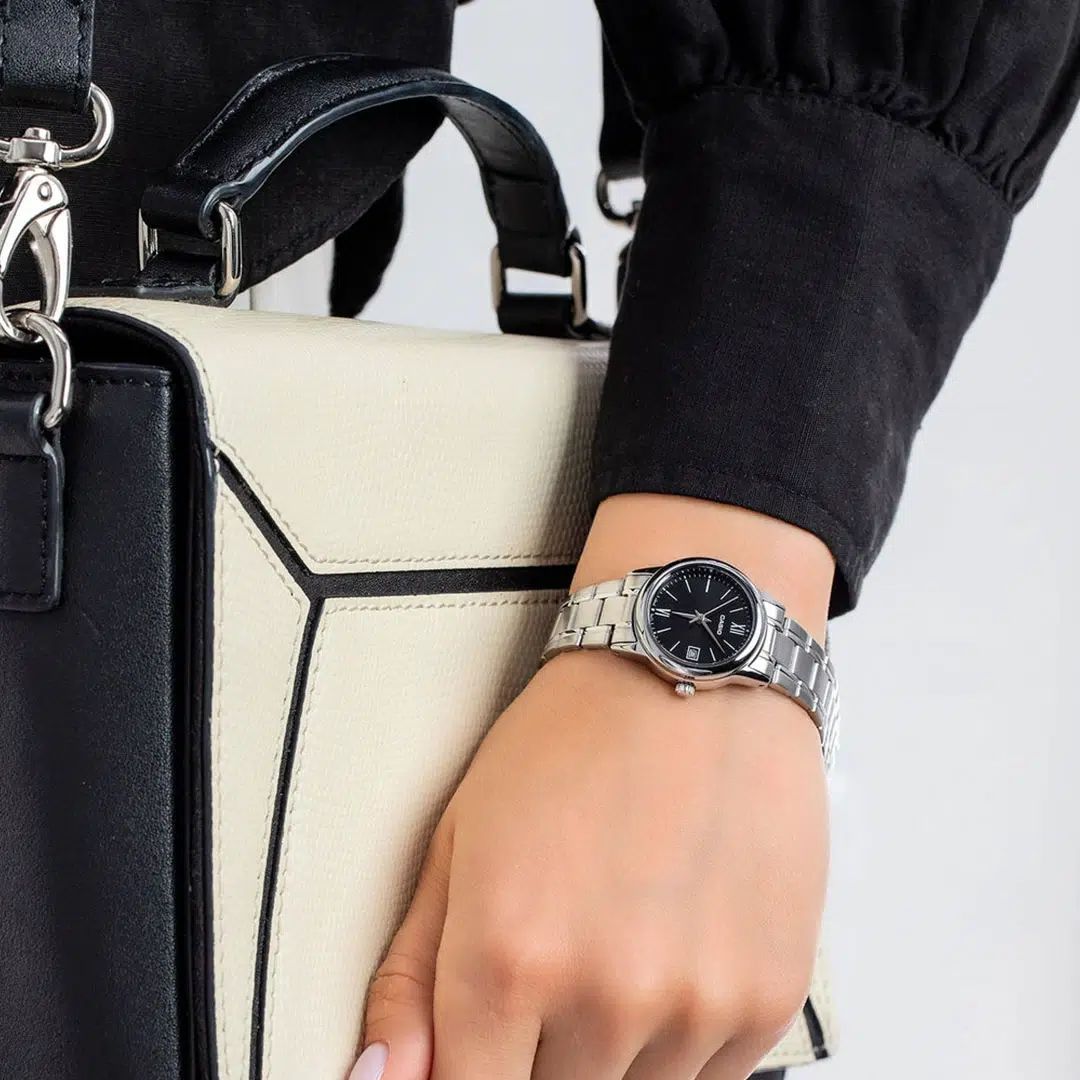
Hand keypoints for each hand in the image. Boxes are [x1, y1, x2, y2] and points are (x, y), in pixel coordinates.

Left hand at [352, 649, 827, 1079]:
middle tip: (553, 967)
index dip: (469, 1076)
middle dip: (536, 1056)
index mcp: (508, 956)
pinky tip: (671, 953)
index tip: (484, 1047)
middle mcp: (605, 994)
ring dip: (612, 1050)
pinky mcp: (768, 997)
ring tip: (617, 945)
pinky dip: (679, 1040)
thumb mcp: (458, 837)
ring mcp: (695, 1003)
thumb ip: (411, 976)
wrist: (697, 672)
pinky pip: (709, 1079)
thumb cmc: (573, 739)